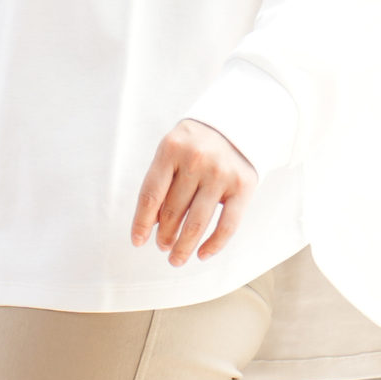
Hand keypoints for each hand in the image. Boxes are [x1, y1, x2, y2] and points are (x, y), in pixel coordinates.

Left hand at [131, 118, 257, 266]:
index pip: (151, 194)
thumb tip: (152, 223)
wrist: (237, 121)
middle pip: (173, 211)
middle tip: (162, 246)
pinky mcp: (243, 186)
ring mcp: (220, 173)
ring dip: (184, 246)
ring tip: (176, 258)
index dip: (142, 222)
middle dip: (164, 235)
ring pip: (197, 222)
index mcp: (171, 148)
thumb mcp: (173, 148)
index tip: (137, 241)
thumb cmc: (196, 142)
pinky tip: (202, 254)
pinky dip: (213, 245)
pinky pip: (227, 225)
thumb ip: (162, 180)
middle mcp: (196, 160)